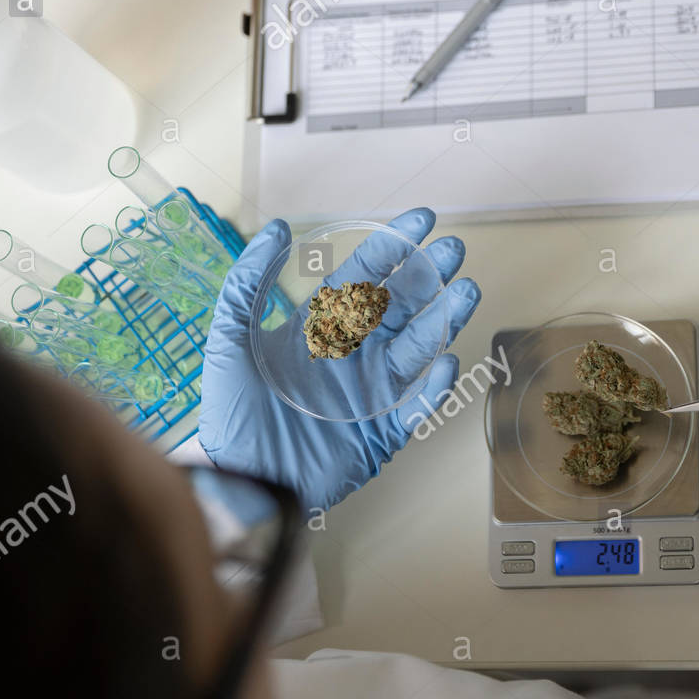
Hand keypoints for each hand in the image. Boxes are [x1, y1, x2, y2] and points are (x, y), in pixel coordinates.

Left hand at [198, 208, 480, 512]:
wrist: (238, 478)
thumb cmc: (231, 412)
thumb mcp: (231, 337)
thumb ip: (249, 281)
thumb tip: (279, 228)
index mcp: (322, 328)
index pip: (367, 277)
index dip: (394, 248)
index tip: (422, 220)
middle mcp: (354, 354)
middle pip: (402, 308)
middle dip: (429, 278)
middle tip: (455, 250)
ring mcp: (372, 393)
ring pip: (417, 349)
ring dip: (443, 321)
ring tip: (467, 292)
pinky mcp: (382, 433)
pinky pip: (416, 407)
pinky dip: (434, 388)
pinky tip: (446, 363)